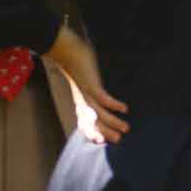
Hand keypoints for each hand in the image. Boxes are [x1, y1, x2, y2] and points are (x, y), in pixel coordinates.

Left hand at [43, 24, 127, 142]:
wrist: (65, 50)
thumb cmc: (76, 64)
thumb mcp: (82, 81)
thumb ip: (90, 89)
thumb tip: (100, 95)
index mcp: (80, 101)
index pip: (85, 122)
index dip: (92, 132)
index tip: (101, 141)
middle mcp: (82, 100)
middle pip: (93, 122)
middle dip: (106, 132)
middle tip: (118, 140)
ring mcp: (86, 93)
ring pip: (99, 114)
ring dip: (113, 122)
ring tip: (126, 128)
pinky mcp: (90, 85)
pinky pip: (103, 98)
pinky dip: (113, 105)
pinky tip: (124, 108)